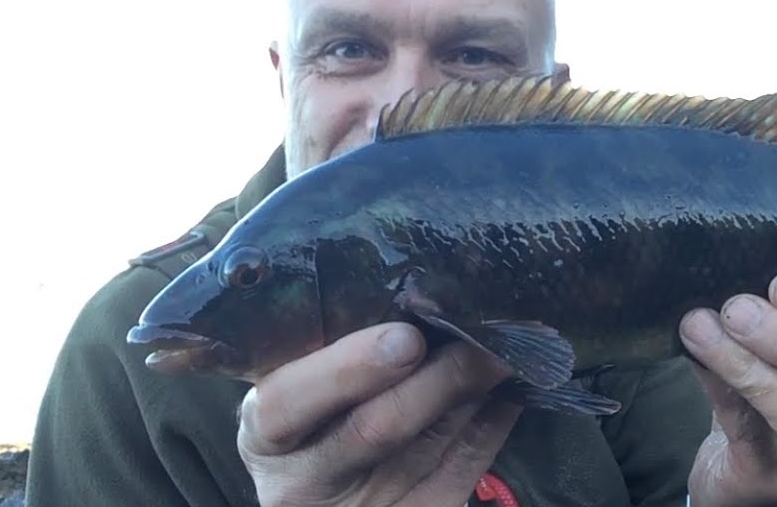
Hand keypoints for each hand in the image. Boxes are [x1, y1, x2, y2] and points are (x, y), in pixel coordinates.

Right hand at [236, 322, 521, 506]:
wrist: (333, 493)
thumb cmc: (315, 415)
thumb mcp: (304, 385)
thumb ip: (340, 349)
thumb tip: (423, 291)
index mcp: (267, 431)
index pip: (288, 402)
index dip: (348, 369)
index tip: (406, 337)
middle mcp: (305, 478)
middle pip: (375, 428)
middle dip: (438, 378)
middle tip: (480, 337)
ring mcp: (361, 506)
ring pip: (431, 444)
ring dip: (476, 389)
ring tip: (505, 345)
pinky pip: (464, 468)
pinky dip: (494, 421)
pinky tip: (510, 386)